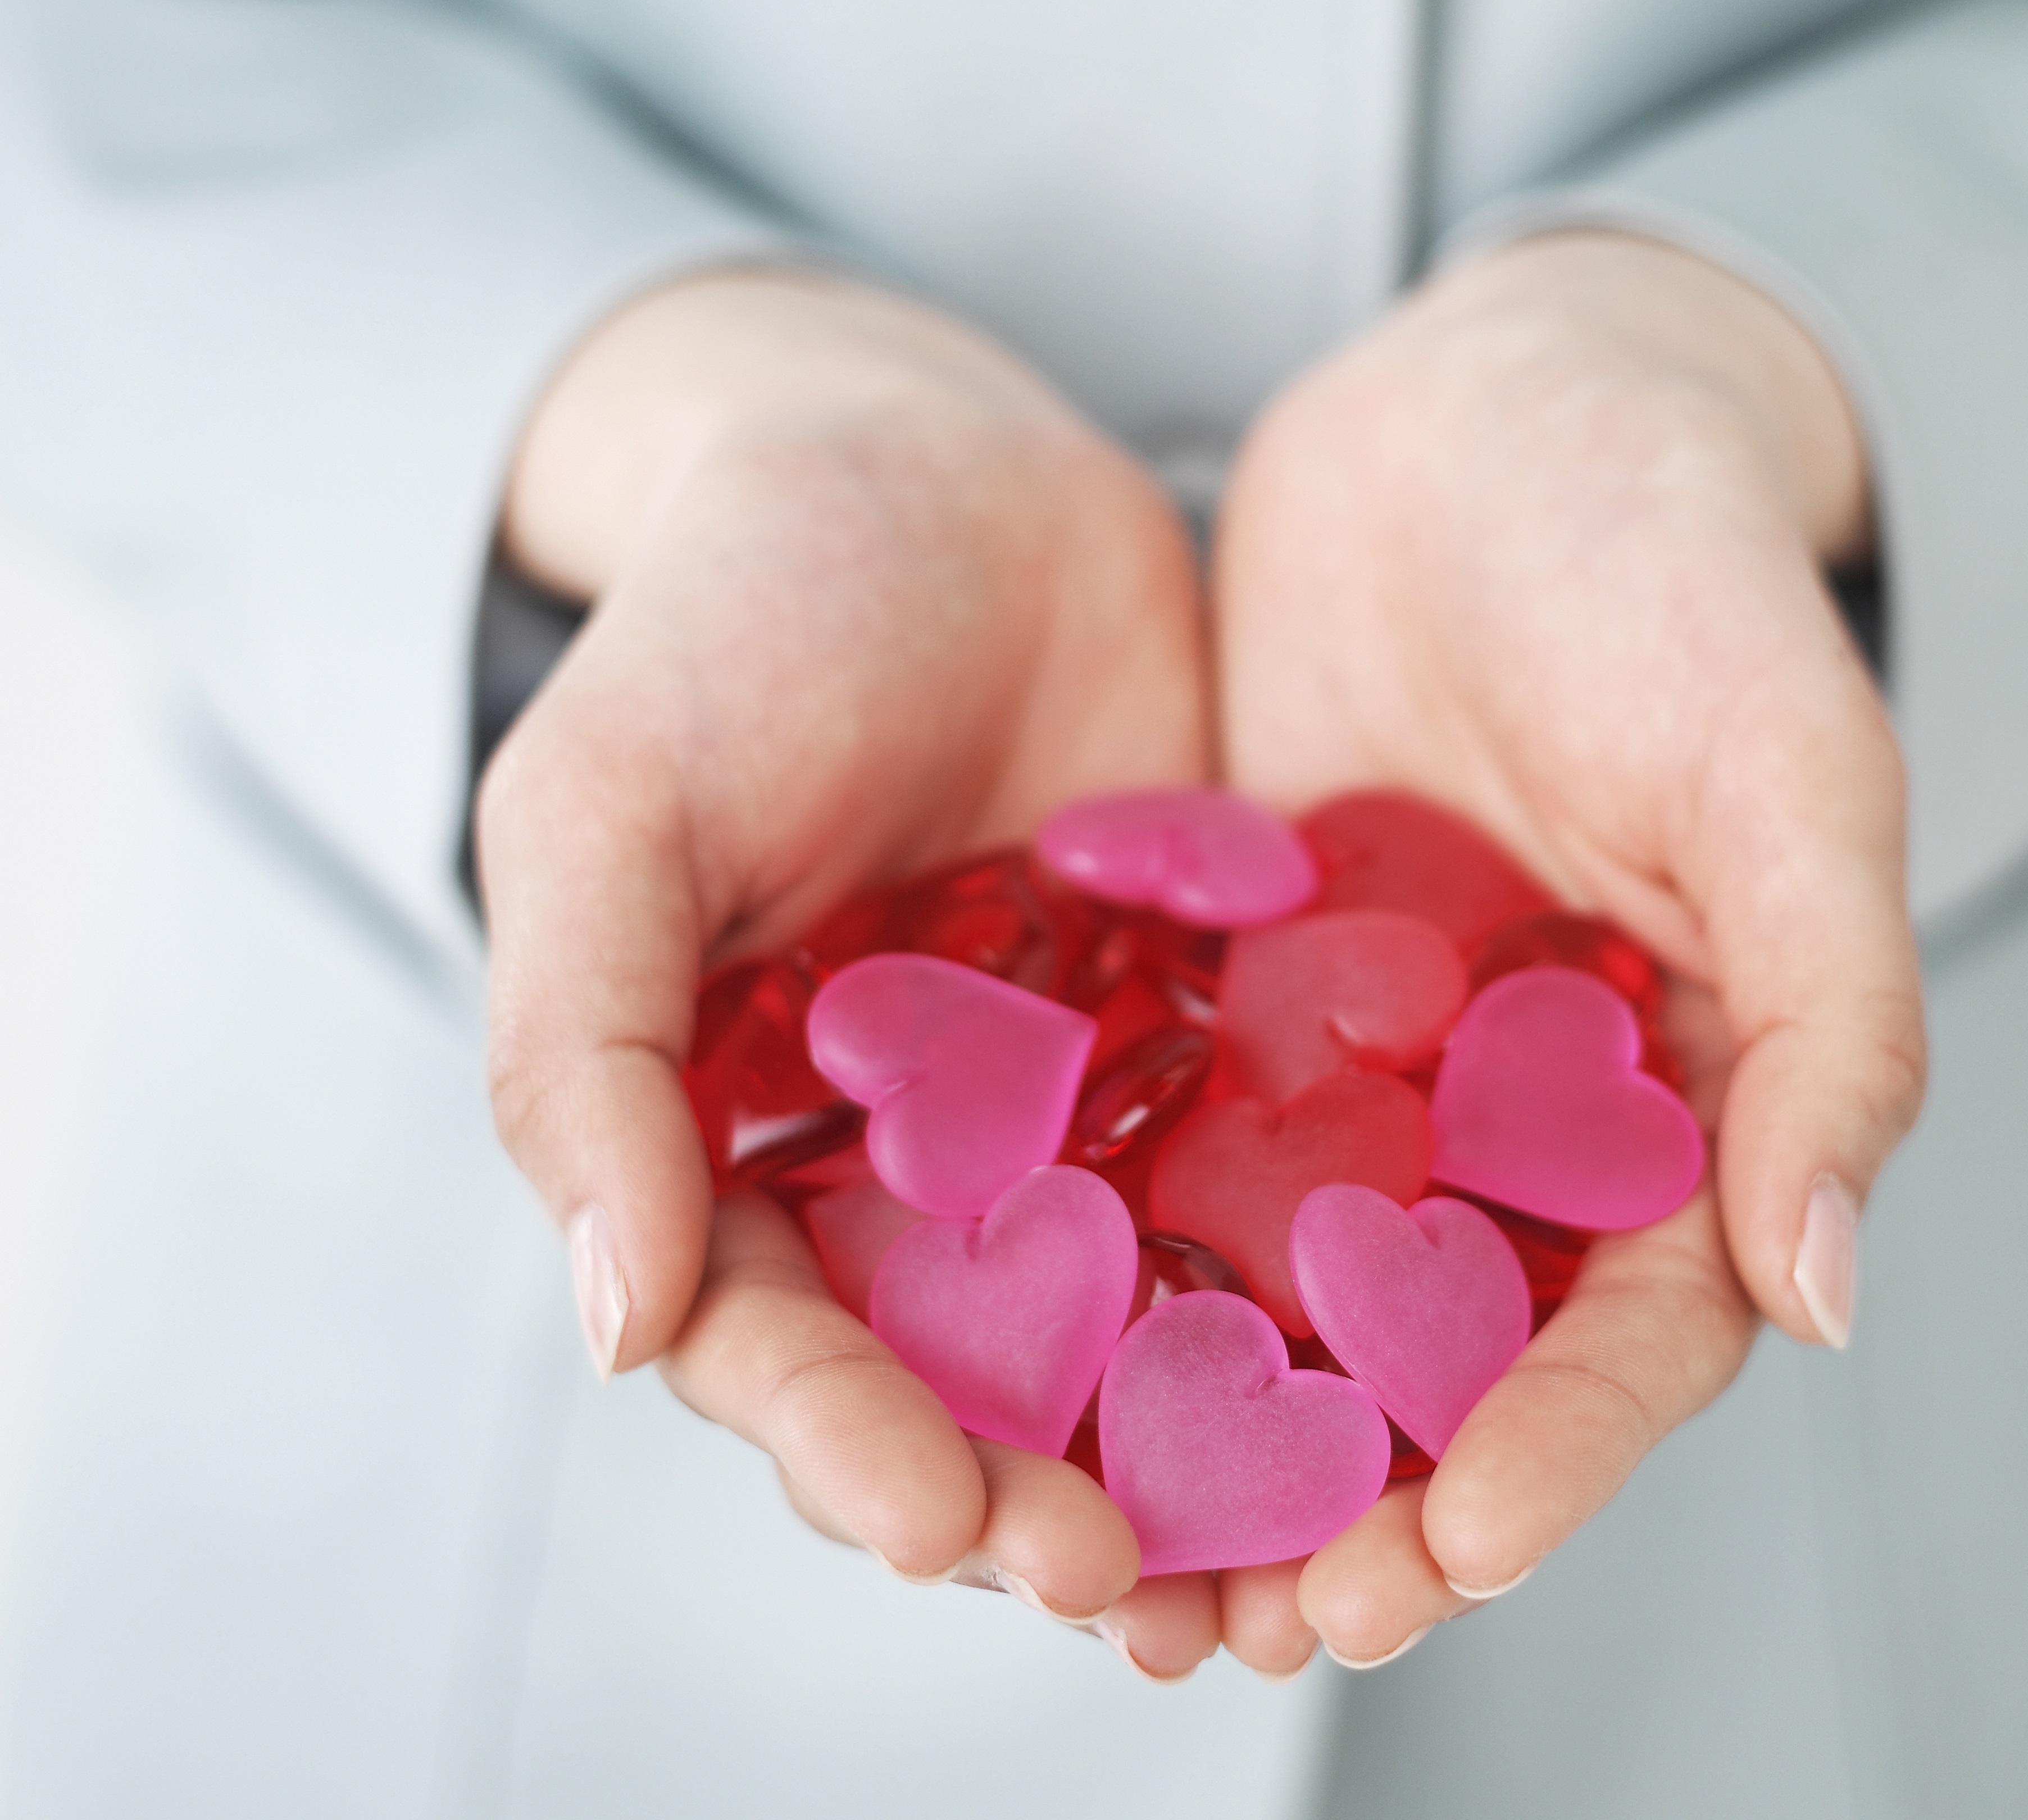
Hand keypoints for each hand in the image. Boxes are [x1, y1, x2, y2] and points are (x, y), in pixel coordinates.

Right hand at [476, 269, 1223, 1676]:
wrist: (928, 460)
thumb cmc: (731, 618)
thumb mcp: (608, 809)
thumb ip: (588, 1050)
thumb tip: (614, 1321)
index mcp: (745, 1142)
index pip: (785, 1344)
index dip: (853, 1447)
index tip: (946, 1521)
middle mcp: (917, 1160)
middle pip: (979, 1379)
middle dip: (1051, 1495)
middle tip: (1144, 1593)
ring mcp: (1077, 1104)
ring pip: (1142, 1321)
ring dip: (1206, 1455)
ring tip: (1295, 1559)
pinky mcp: (1213, 1026)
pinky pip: (1275, 1173)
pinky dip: (1332, 1280)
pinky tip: (1412, 1361)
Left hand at [1210, 232, 1926, 1667]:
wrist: (1503, 404)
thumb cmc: (1681, 566)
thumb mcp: (1788, 768)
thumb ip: (1832, 1019)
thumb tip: (1828, 1294)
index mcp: (1674, 1093)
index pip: (1630, 1330)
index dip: (1555, 1458)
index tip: (1448, 1559)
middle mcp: (1511, 1109)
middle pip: (1442, 1358)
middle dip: (1358, 1503)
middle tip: (1246, 1628)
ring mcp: (1361, 1054)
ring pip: (1284, 1289)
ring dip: (1209, 1433)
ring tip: (1110, 1562)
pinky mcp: (1227, 977)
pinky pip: (1156, 1135)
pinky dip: (1096, 1252)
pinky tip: (999, 1344)